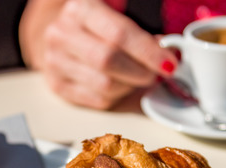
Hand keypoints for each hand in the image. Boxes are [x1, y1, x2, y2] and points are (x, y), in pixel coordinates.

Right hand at [21, 0, 177, 108]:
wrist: (63, 36)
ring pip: (105, 85)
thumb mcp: (117, 16)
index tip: (169, 63)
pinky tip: (121, 86)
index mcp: (81, 8)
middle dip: (140, 72)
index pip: (119, 33)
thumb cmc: (97, 26)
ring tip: (137, 78)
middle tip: (155, 74)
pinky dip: (118, 97)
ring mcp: (55, 61)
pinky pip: (98, 100)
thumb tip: (170, 55)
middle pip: (109, 61)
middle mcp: (61, 33)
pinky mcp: (58, 85)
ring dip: (130, 86)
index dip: (148, 51)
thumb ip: (141, 32)